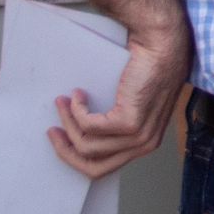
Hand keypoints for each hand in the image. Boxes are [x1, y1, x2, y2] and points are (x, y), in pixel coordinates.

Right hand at [48, 16, 192, 178]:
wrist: (160, 45)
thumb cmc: (147, 68)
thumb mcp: (135, 104)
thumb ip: (117, 124)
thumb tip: (83, 133)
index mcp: (145, 143)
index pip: (104, 168)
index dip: (77, 158)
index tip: (61, 139)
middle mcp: (144, 145)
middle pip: (93, 167)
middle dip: (66, 151)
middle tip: (53, 131)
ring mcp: (138, 135)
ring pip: (87, 145)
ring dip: (69, 123)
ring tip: (64, 102)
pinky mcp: (130, 122)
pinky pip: (89, 126)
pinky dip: (78, 111)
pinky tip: (79, 94)